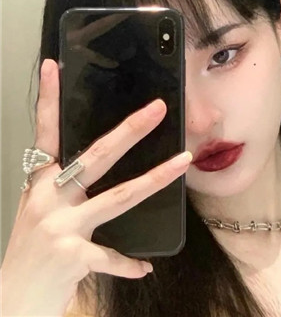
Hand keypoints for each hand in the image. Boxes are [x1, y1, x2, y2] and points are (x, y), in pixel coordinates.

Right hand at [1, 59, 191, 315]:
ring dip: (155, 179)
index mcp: (42, 184)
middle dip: (129, 130)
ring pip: (118, 196)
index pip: (45, 133)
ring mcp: (61, 226)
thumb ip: (68, 191)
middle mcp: (50, 199)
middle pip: (96, 156)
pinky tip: (145, 268)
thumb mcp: (43, 213)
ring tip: (183, 162)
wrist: (11, 300)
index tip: (54, 68)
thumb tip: (102, 176)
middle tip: (157, 108)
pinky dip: (129, 264)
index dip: (48, 100)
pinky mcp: (72, 256)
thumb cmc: (31, 254)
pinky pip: (111, 256)